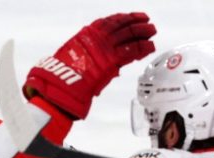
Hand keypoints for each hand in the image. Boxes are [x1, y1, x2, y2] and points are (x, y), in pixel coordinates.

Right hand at [24, 12, 155, 118]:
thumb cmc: (64, 75)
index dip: (122, 18)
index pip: (108, 21)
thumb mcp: (75, 58)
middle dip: (136, 23)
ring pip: (129, 35)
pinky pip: (131, 50)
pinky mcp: (112, 61)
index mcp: (87, 34)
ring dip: (142, 32)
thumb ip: (91, 56)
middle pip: (121, 25)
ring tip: (152, 31)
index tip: (130, 16)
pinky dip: (142, 47)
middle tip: (147, 22)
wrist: (61, 85)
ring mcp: (105, 48)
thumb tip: (106, 64)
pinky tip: (150, 46)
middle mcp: (97, 38)